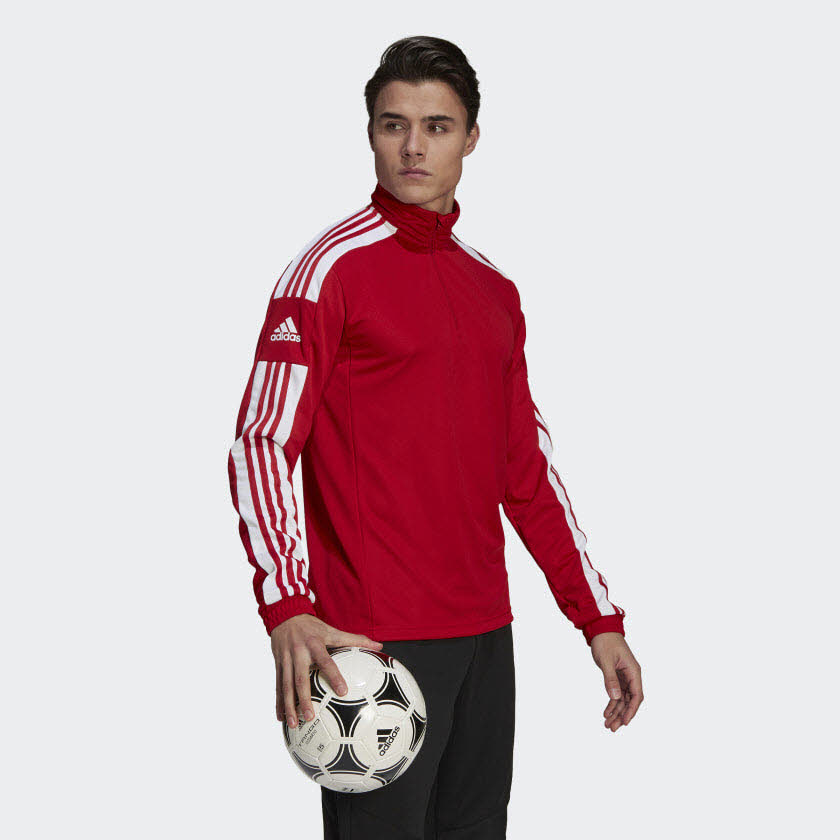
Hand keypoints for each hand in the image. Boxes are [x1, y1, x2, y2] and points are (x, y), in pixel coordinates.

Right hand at [270, 614, 383, 728]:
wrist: (285, 615)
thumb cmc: (313, 627)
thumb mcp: (332, 630)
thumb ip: (354, 639)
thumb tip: (379, 646)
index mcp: (314, 644)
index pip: (325, 661)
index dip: (334, 675)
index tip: (343, 692)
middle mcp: (298, 652)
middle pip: (300, 678)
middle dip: (304, 699)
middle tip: (310, 717)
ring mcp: (286, 660)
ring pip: (286, 685)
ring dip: (288, 706)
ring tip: (293, 724)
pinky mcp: (278, 664)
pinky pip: (278, 685)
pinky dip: (279, 702)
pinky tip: (281, 718)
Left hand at [590, 632, 642, 731]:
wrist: (601, 629)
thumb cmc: (605, 641)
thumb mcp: (606, 660)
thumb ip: (610, 678)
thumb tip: (615, 697)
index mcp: (633, 671)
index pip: (636, 695)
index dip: (631, 710)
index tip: (624, 722)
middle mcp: (632, 675)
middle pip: (630, 700)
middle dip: (621, 715)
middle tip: (612, 728)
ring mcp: (625, 676)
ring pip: (623, 699)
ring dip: (616, 711)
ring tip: (607, 724)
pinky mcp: (618, 676)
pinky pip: (617, 693)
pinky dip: (612, 703)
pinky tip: (606, 713)